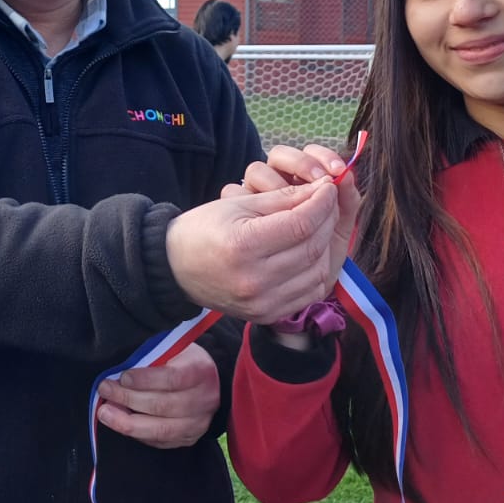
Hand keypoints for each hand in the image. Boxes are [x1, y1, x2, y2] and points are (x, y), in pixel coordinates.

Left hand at [95, 343, 219, 448]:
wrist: (209, 382)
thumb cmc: (182, 361)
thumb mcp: (172, 349)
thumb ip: (151, 358)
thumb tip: (119, 372)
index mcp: (200, 371)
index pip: (173, 378)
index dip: (146, 379)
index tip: (123, 377)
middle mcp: (203, 400)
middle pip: (163, 405)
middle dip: (128, 399)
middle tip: (105, 390)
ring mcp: (198, 423)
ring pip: (160, 429)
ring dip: (127, 422)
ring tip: (105, 413)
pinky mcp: (188, 438)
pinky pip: (159, 441)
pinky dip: (137, 434)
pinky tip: (120, 424)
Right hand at [187, 144, 361, 323]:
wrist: (175, 267)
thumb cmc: (204, 229)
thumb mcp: (238, 204)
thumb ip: (282, 198)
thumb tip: (321, 189)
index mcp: (243, 247)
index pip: (301, 224)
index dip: (321, 202)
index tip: (327, 188)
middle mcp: (254, 280)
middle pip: (312, 247)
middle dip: (327, 220)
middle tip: (327, 202)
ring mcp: (262, 302)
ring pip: (316, 271)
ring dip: (325, 245)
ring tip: (319, 226)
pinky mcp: (267, 314)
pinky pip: (308, 292)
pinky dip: (316, 270)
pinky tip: (310, 253)